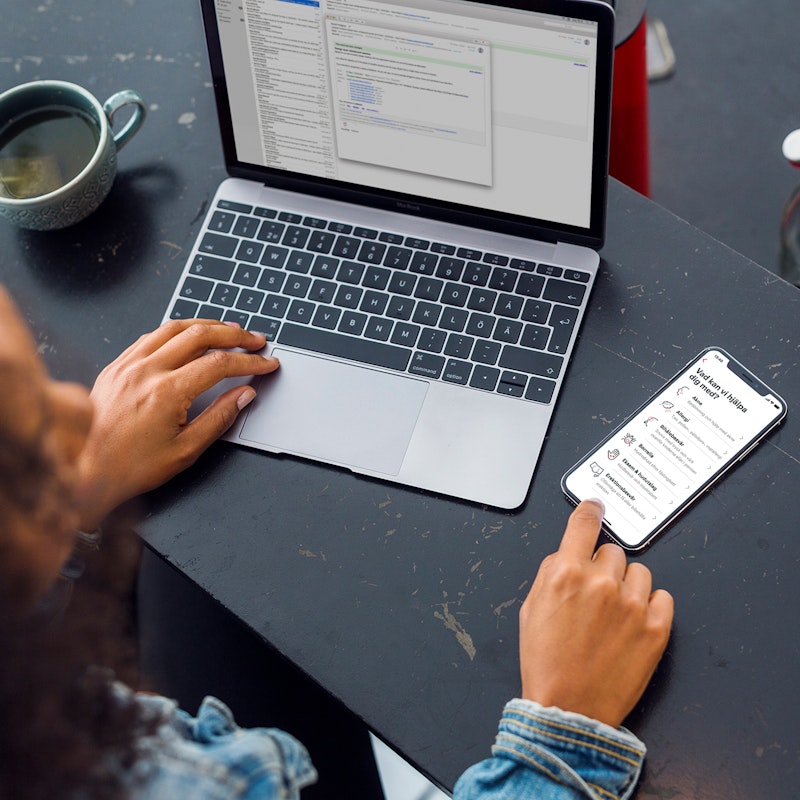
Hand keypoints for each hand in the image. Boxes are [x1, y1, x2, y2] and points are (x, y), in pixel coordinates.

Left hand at [76, 319, 278, 529]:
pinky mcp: (116, 365)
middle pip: (200, 335)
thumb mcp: (186, 450)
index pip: (219, 364)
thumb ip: (219, 418)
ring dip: (207, 325)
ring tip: (229, 330)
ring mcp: (128, 364)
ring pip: (174, 327)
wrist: (86, 470)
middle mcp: (146, 371)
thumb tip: (244, 394)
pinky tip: (189, 335)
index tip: (266, 363)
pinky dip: (177, 331)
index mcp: (166, 392)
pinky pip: (151, 336)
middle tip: (255, 339)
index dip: (249, 361)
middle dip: (234, 335)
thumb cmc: (132, 466)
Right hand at [519, 500, 673, 727]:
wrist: (568, 709)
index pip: (583, 523)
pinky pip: (662, 597)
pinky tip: (632, 623)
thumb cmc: (546, 664)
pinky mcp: (656, 628)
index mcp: (566, 574)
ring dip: (627, 585)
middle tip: (594, 596)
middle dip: (602, 567)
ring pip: (639, 572)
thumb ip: (551, 572)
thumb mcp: (532, 608)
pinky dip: (650, 605)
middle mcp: (601, 583)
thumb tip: (567, 554)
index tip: (596, 506)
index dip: (589, 510)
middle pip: (612, 551)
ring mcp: (632, 605)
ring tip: (613, 614)